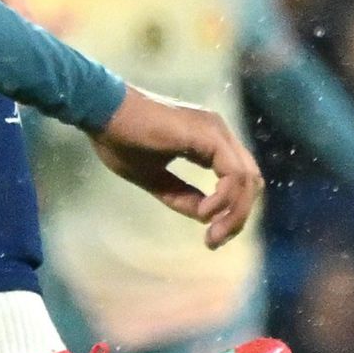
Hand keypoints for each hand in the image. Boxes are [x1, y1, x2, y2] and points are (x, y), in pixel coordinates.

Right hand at [91, 86, 264, 247]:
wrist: (103, 111)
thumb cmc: (121, 140)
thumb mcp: (154, 177)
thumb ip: (181, 194)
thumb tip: (206, 216)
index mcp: (209, 141)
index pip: (239, 177)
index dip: (232, 209)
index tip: (212, 235)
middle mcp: (219, 133)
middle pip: (250, 180)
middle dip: (238, 215)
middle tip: (214, 241)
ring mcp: (216, 131)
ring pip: (246, 178)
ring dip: (234, 212)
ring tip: (212, 235)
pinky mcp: (207, 135)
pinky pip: (232, 172)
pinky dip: (224, 198)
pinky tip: (204, 213)